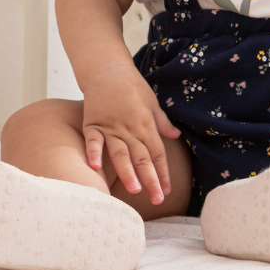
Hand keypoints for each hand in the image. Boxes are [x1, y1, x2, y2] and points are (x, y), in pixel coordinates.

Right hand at [81, 61, 180, 204]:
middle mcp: (130, 129)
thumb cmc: (132, 86)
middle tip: (157, 200)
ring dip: (127, 172)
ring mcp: (111, 127)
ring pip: (120, 153)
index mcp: (146, 125)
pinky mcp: (93, 124)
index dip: (163, 173)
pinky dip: (94, 152)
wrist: (108, 69)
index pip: (157, 153)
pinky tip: (94, 167)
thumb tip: (176, 135)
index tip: (167, 191)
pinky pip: (93, 140)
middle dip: (150, 181)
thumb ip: (162, 122)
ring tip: (134, 190)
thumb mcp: (152, 102)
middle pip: (142, 158)